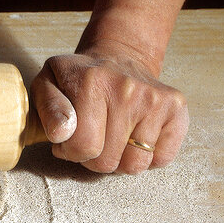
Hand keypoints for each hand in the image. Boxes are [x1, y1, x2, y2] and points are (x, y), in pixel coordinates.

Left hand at [30, 43, 188, 173]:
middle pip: (107, 161)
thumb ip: (48, 111)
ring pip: (135, 165)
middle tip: (93, 136)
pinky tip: (136, 135)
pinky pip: (162, 159)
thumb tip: (61, 133)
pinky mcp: (176, 108)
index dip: (71, 151)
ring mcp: (155, 99)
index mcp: (92, 83)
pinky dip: (148, 157)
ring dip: (120, 160)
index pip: (82, 147)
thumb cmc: (78, 79)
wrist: (118, 57)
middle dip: (94, 157)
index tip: (71, 137)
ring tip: (113, 137)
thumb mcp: (47, 85)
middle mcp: (127, 89)